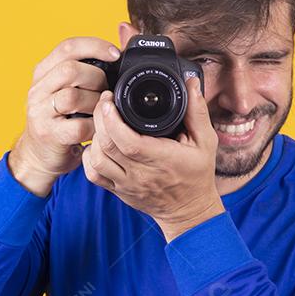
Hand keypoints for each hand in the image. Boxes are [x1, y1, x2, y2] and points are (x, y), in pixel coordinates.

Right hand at [9, 37, 119, 195]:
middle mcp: (38, 90)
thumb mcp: (67, 90)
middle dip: (97, 78)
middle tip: (106, 90)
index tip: (116, 53)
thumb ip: (85, 71)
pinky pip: (79, 126)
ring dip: (96, 103)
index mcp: (43, 72)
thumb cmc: (62, 120)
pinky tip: (98, 128)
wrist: (39, 155)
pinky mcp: (49, 135)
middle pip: (70, 70)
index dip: (94, 46)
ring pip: (72, 97)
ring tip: (101, 110)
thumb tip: (118, 51)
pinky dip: (95, 126)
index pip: (67, 47)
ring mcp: (40, 113)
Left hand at [82, 75, 224, 240]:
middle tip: (104, 102)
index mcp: (161, 159)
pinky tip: (97, 145)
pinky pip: (93, 175)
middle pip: (106, 145)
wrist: (189, 211)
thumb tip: (191, 83)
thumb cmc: (197, 175)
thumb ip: (197, 112)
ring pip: (96, 159)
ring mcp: (126, 184)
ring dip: (94, 137)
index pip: (128, 140)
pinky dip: (89, 157)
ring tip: (102, 123)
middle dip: (99, 118)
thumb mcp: (205, 142)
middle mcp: (140, 174)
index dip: (112, 119)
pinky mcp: (118, 191)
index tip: (110, 99)